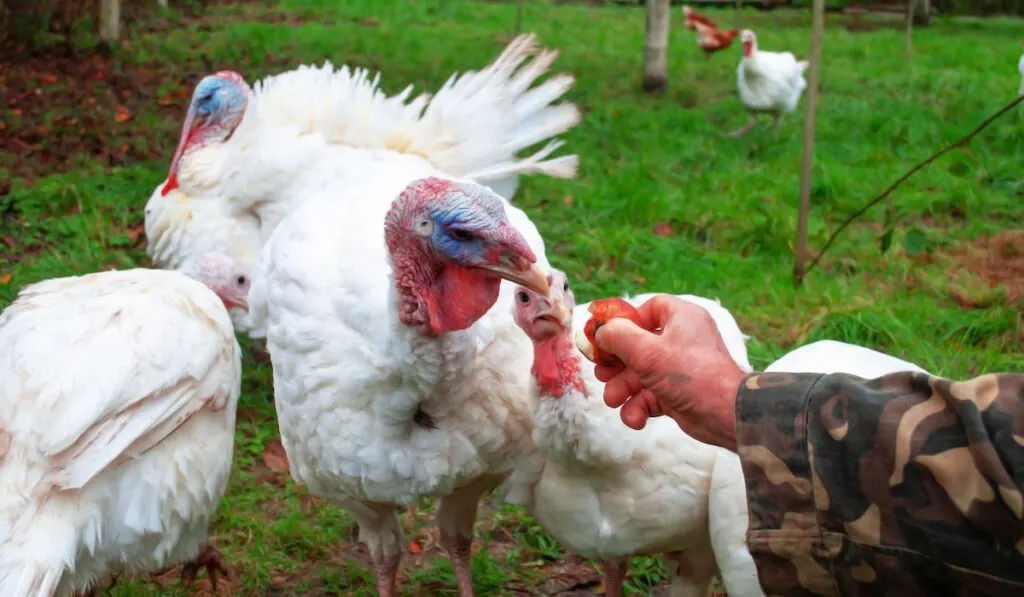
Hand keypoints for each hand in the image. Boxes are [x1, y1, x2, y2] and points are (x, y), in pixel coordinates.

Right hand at [593, 296, 746, 450]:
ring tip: (613, 401)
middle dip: (617, 365)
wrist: (726, 416)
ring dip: (623, 388)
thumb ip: (618, 336)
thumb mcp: (647, 352)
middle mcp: (681, 340)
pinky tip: (635, 418)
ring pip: (640, 374)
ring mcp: (679, 369)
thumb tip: (600, 331)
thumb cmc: (688, 374)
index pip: (649, 309)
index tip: (606, 337)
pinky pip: (650, 395)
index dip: (625, 322)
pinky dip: (639, 406)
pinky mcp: (678, 394)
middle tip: (602, 374)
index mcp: (681, 318)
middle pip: (637, 345)